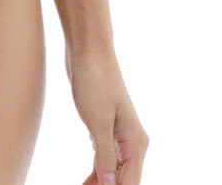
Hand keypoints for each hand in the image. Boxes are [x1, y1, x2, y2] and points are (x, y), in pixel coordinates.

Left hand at [68, 48, 148, 184]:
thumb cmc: (95, 80)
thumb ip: (105, 157)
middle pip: (123, 180)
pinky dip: (95, 172)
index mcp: (135, 143)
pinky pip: (102, 159)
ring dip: (100, 184)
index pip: (130, 183)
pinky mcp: (103, 128)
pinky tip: (86, 181)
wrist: (88, 50)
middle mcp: (131, 142)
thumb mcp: (98, 122)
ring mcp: (117, 135)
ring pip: (112, 172)